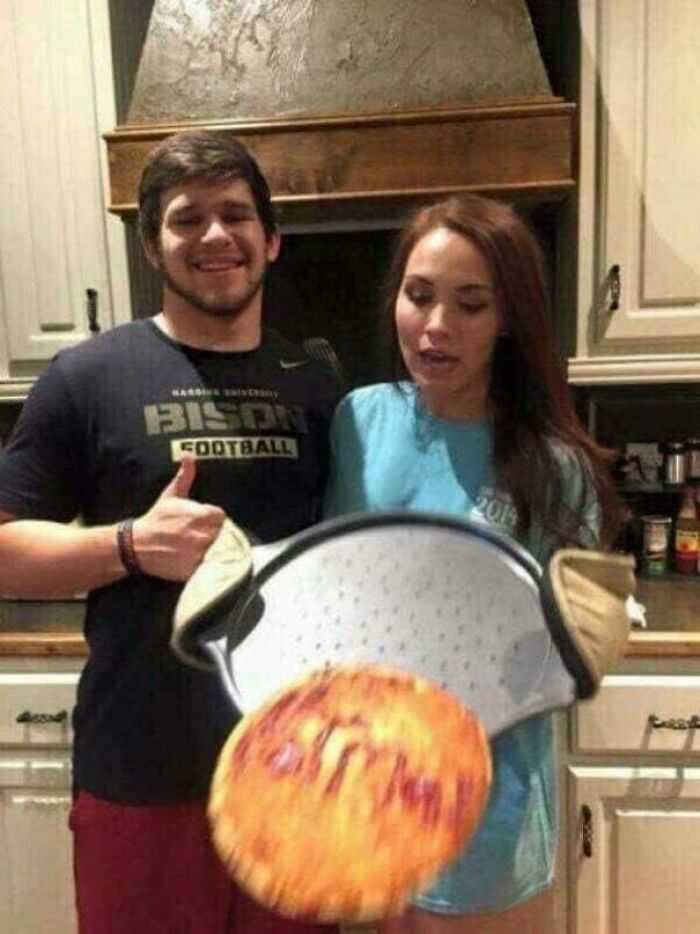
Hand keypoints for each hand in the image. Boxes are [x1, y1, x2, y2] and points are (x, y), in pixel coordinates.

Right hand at [131, 456, 225, 580]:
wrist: (136, 545)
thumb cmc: (156, 519)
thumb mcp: (171, 495)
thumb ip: (185, 476)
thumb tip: (189, 455)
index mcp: (202, 515)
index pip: (221, 516)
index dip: (212, 519)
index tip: (203, 522)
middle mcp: (203, 534)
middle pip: (223, 533)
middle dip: (214, 534)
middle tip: (199, 536)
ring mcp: (200, 553)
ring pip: (218, 550)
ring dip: (211, 549)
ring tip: (197, 548)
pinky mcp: (195, 569)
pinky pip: (208, 566)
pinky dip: (204, 565)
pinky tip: (194, 560)